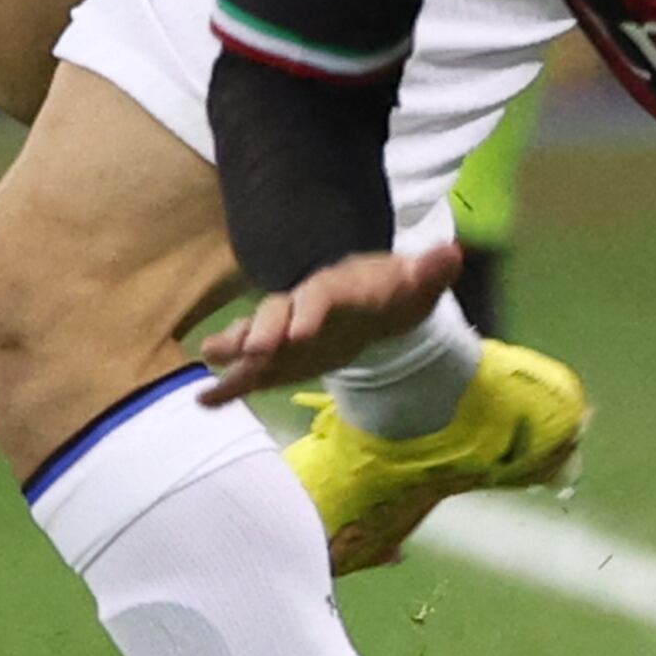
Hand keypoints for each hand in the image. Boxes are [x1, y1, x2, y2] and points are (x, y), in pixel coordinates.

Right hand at [194, 241, 465, 407]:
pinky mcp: (281, 359)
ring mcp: (288, 332)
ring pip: (255, 337)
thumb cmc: (397, 290)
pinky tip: (204, 401)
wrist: (379, 303)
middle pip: (278, 312)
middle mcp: (305, 305)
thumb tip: (451, 254)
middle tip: (250, 351)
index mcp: (339, 286)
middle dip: (263, 329)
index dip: (309, 311)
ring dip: (234, 347)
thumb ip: (431, 271)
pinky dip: (229, 384)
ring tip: (210, 359)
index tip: (301, 335)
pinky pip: (252, 371)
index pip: (321, 294)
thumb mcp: (418, 282)